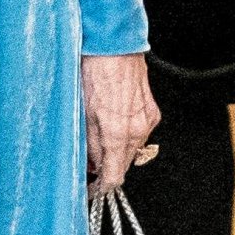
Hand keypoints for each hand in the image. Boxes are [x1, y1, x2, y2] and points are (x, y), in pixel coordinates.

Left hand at [81, 53, 159, 196]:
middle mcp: (137, 129)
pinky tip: (113, 122)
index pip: (114, 175)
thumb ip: (89, 143)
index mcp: (117, 133)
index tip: (91, 189)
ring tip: (99, 137)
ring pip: (132, 148)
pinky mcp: (151, 110)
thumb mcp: (82, 112)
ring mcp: (148, 119)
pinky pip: (139, 132)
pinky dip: (126, 134)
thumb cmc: (94, 71)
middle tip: (90, 163)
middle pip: (124, 164)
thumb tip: (92, 162)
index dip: (101, 186)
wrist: (114, 45)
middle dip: (107, 167)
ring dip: (117, 150)